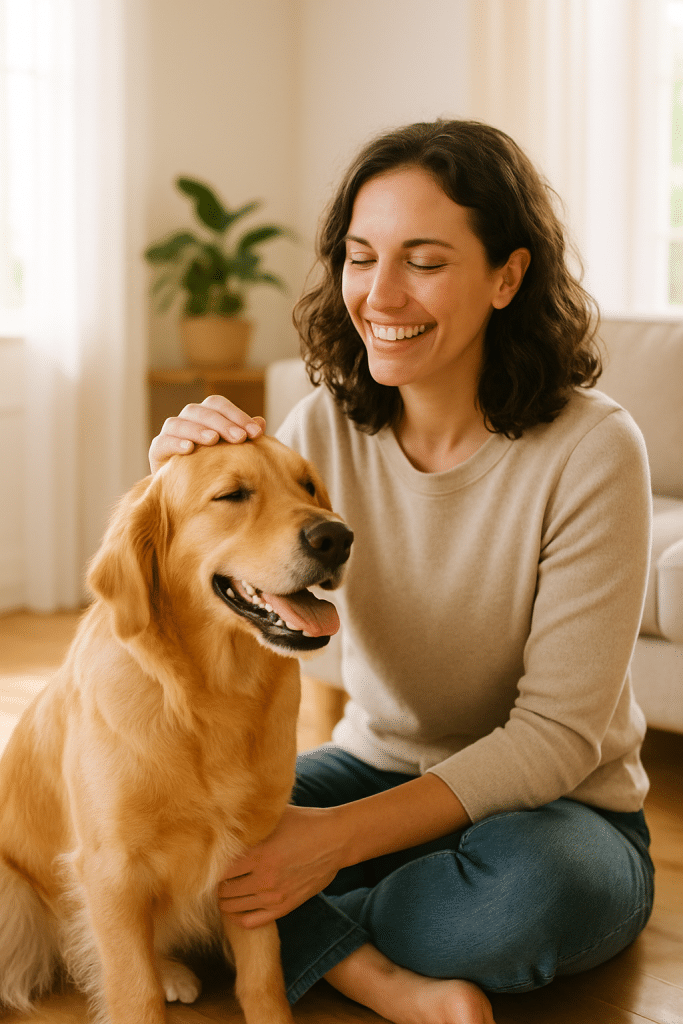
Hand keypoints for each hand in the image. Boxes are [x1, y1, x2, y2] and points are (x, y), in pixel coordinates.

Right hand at [148, 394, 264, 473]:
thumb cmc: (213, 467)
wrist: (185, 494)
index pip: (218, 405)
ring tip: (214, 439)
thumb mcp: (231, 453)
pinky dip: (175, 443)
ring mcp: (170, 434)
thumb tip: (261, 422)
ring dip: (198, 429)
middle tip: (240, 438)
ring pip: (179, 423)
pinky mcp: (157, 451)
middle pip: (200, 411)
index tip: (255, 433)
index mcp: (204, 416)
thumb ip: (243, 437)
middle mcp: (186, 421)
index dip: (236, 415)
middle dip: (222, 423)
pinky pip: (163, 442)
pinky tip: (189, 449)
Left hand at [217, 805, 345, 927]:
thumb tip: (224, 817)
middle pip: (223, 891)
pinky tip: (236, 907)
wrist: (336, 840)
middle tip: (217, 876)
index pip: (219, 870)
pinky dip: (238, 917)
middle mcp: (264, 878)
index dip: (211, 867)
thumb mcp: (275, 816)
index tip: (210, 862)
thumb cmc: (304, 822)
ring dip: (225, 900)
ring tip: (225, 889)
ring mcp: (274, 896)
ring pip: (233, 907)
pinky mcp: (285, 907)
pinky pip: (250, 922)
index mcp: (258, 854)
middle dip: (217, 884)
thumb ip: (251, 821)